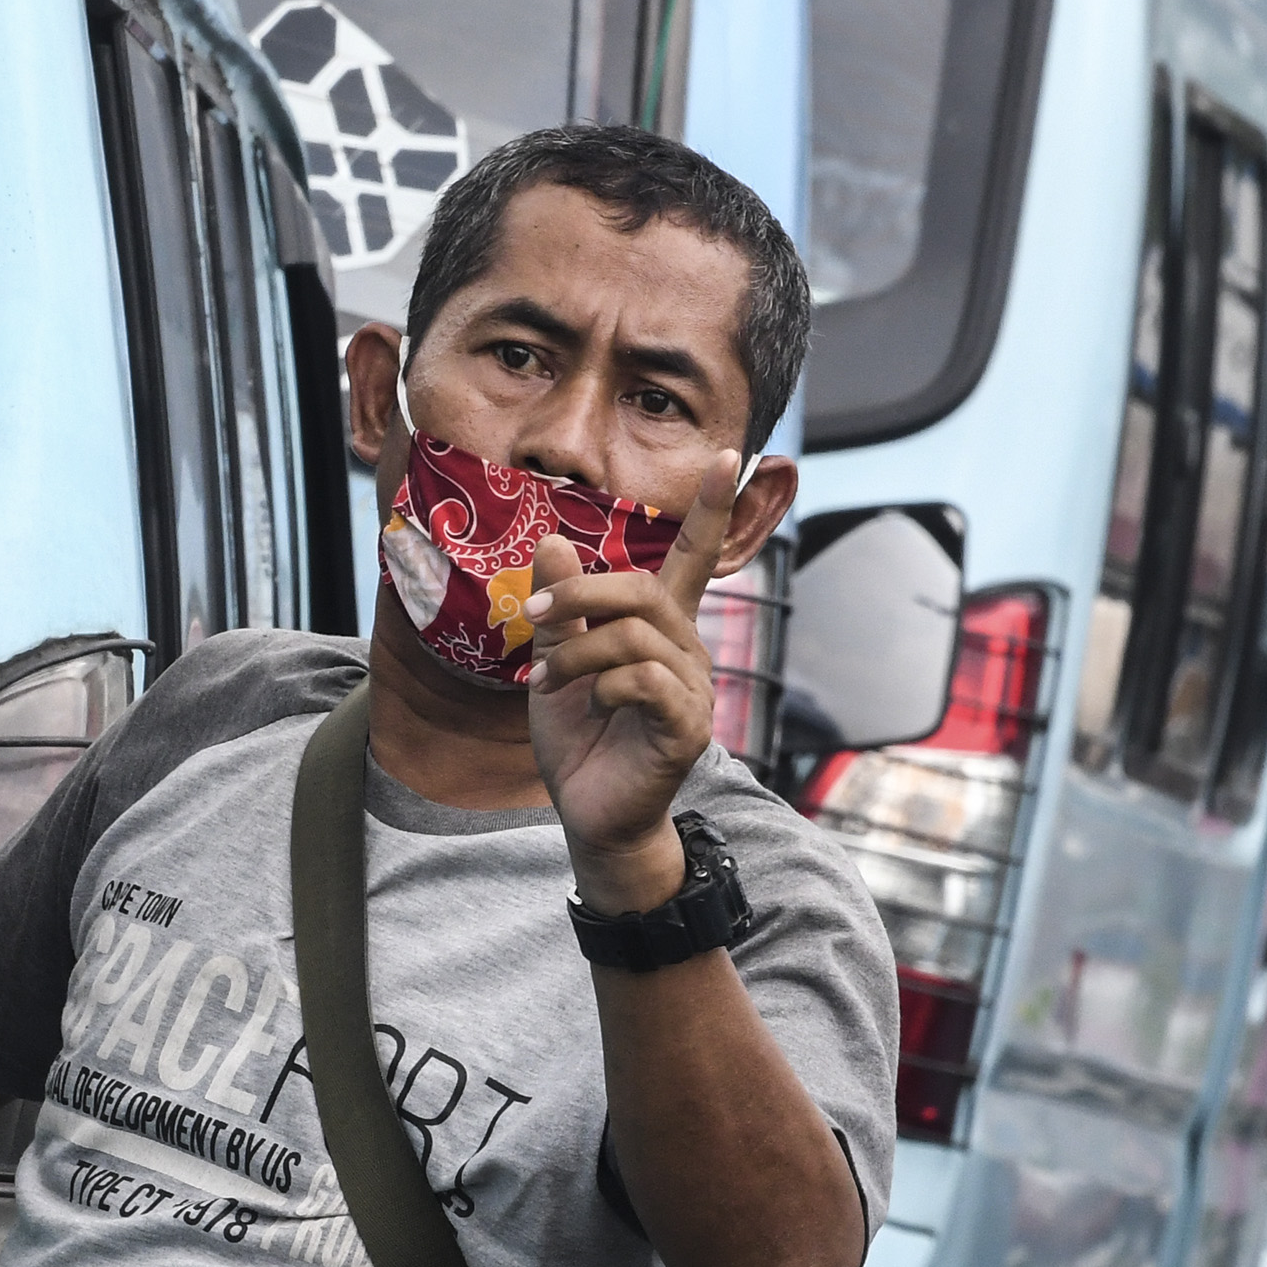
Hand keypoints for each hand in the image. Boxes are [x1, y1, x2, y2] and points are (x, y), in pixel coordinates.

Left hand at [521, 461, 738, 910]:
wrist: (587, 811)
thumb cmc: (579, 738)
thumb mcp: (557, 660)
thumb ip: (560, 606)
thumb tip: (551, 539)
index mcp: (660, 630)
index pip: (694, 559)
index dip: (712, 509)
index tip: (732, 455)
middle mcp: (686, 652)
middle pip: (646, 592)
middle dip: (582, 593)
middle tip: (533, 611)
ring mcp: (692, 690)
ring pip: (638, 636)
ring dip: (579, 649)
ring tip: (547, 678)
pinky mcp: (687, 728)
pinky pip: (647, 682)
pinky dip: (606, 684)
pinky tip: (588, 704)